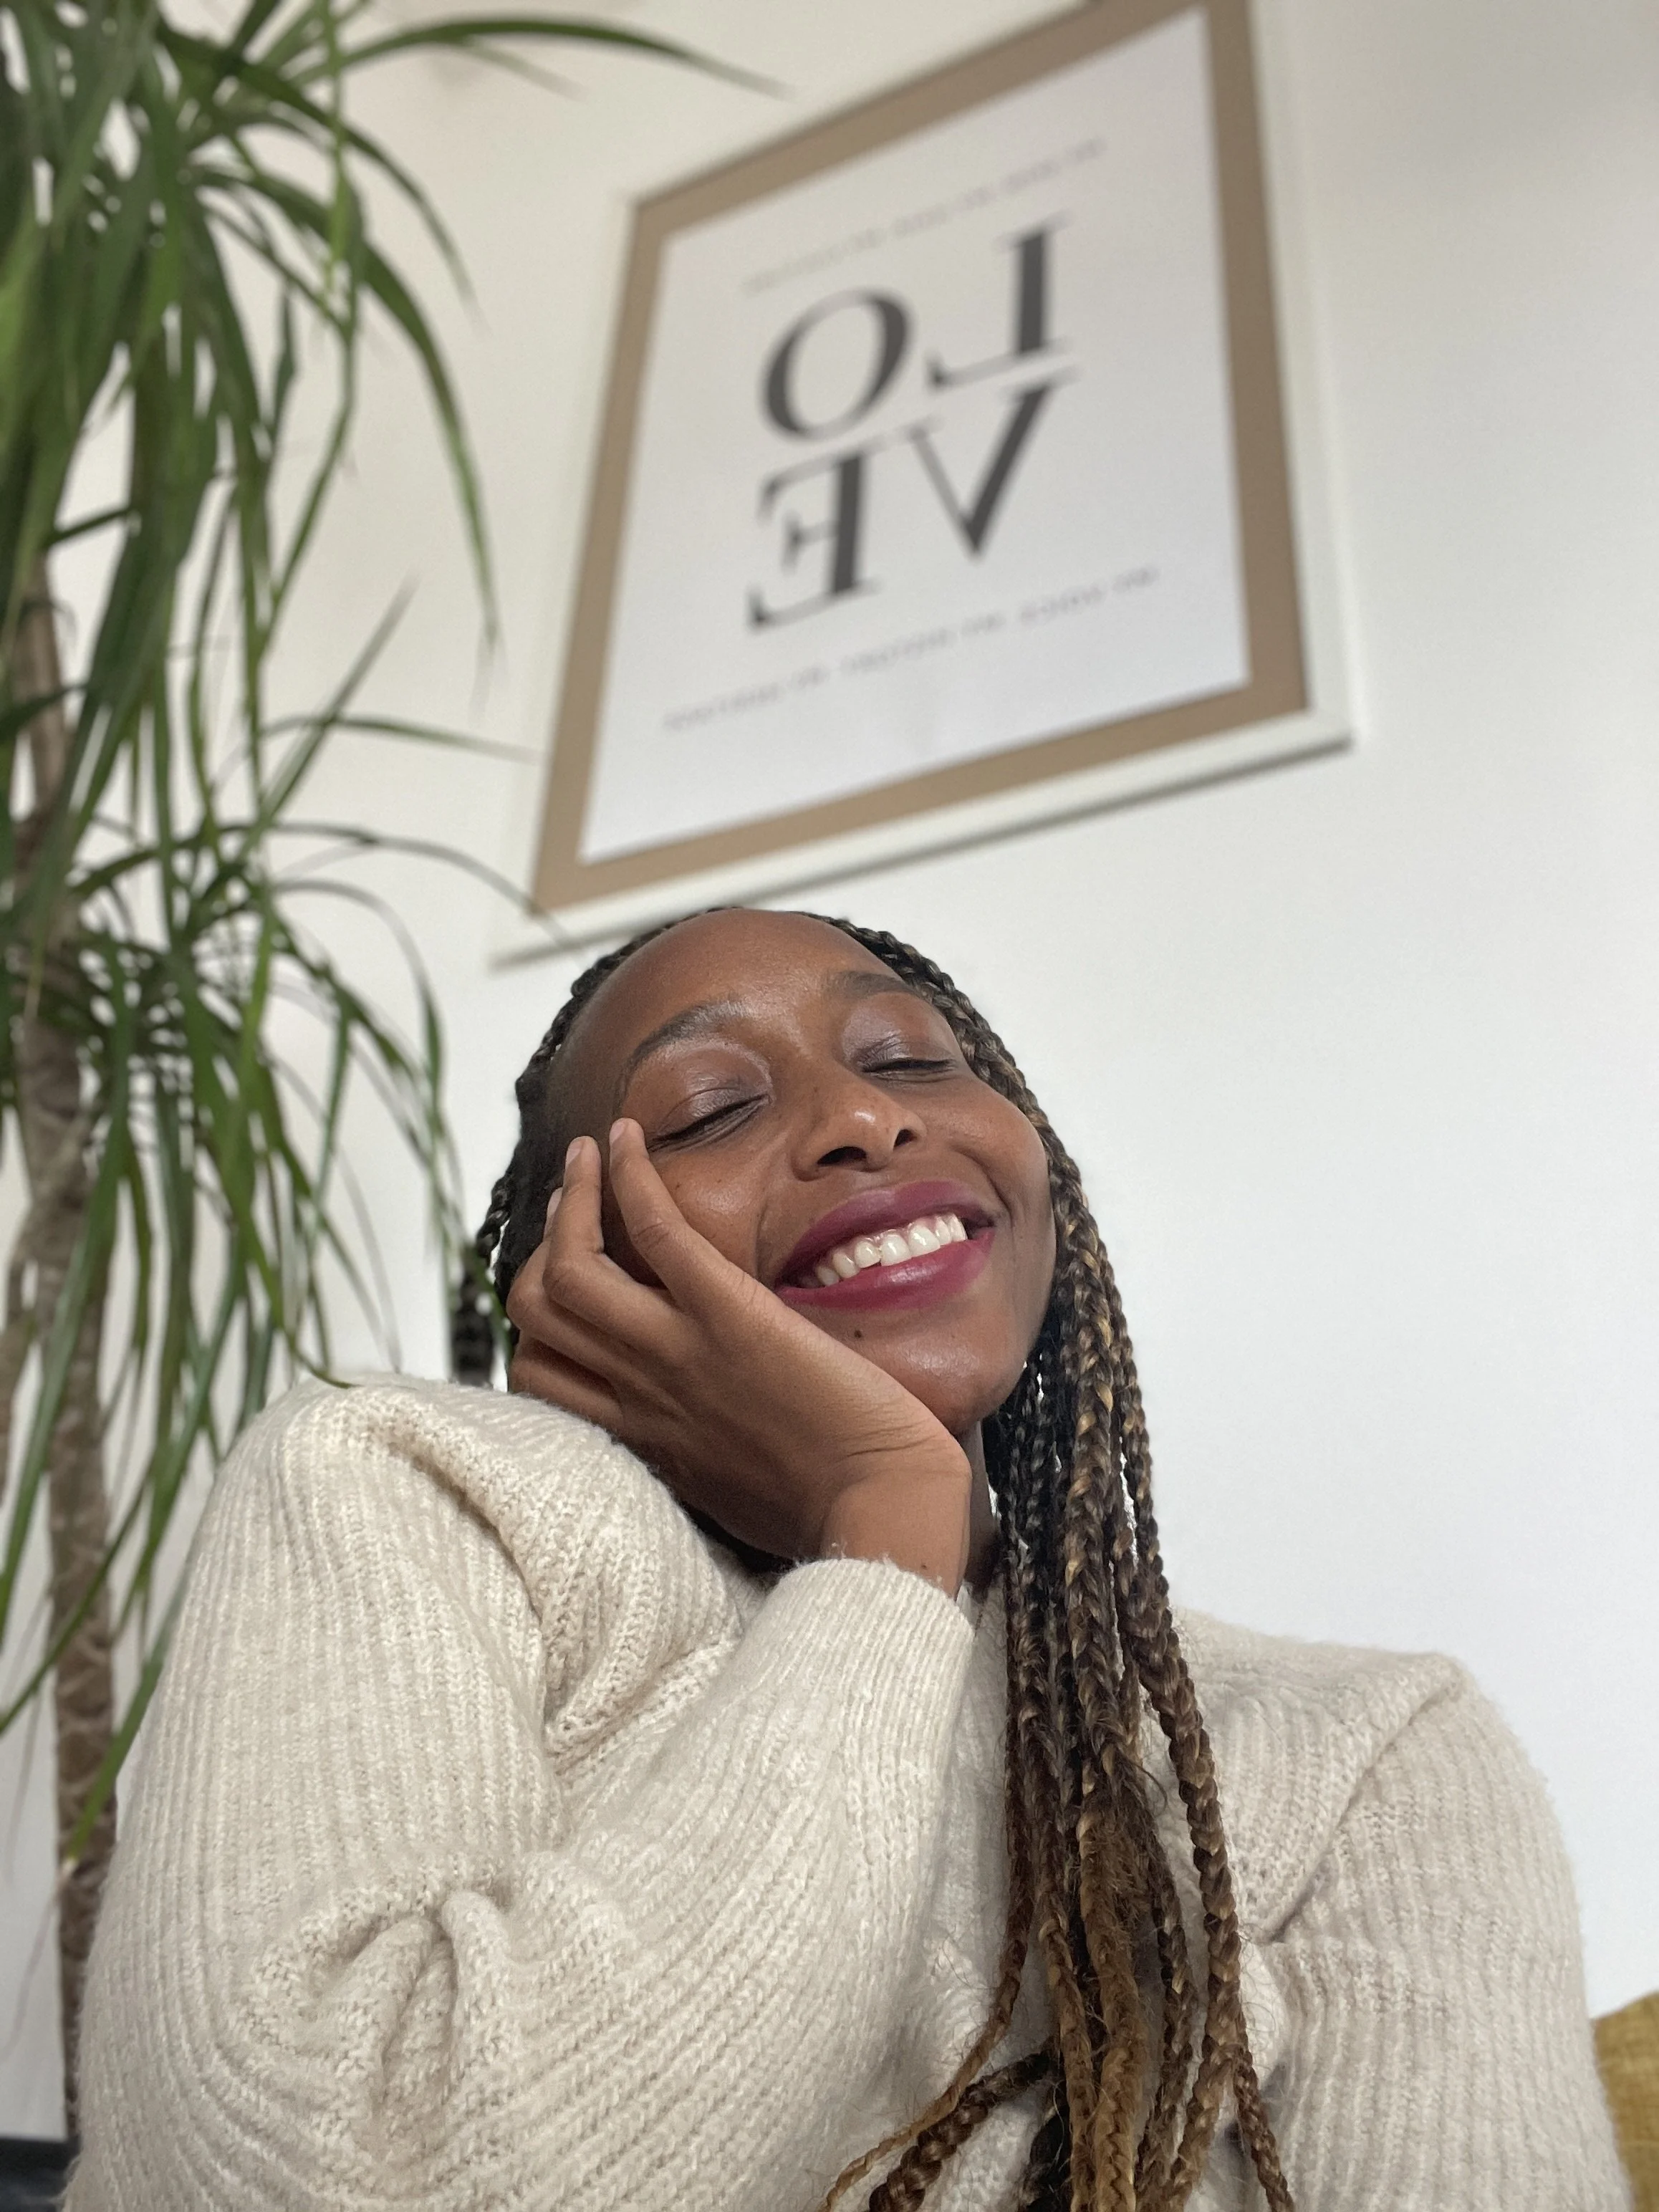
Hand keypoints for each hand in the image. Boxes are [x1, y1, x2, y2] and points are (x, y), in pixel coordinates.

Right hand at [506, 1122, 972, 1590]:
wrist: (884, 1512)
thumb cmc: (832, 1512)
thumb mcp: (730, 1492)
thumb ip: (695, 1455)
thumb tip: (695, 1428)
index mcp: (640, 1439)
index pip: (535, 1377)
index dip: (535, 1326)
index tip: (568, 1282)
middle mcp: (641, 1394)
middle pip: (533, 1312)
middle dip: (541, 1248)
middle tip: (573, 1204)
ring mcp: (679, 1351)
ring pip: (568, 1268)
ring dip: (573, 1197)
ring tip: (590, 1155)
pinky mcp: (730, 1316)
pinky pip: (655, 1232)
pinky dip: (626, 1177)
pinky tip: (625, 1137)